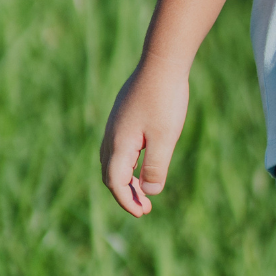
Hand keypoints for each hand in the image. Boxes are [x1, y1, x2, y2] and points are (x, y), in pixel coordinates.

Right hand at [100, 61, 189, 217]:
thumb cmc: (165, 99)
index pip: (115, 183)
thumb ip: (155, 167)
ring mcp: (115, 124)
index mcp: (119, 144)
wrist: (162, 62)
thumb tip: (148, 192)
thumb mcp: (165, 138)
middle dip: (125, 194)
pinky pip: (118, 147)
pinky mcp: (122, 116)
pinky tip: (143, 163)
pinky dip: (127, 163)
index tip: (143, 214)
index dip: (127, 202)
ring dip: (125, 179)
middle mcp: (111, 135)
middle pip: (110, 174)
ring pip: (112, 161)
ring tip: (144, 189)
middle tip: (145, 208)